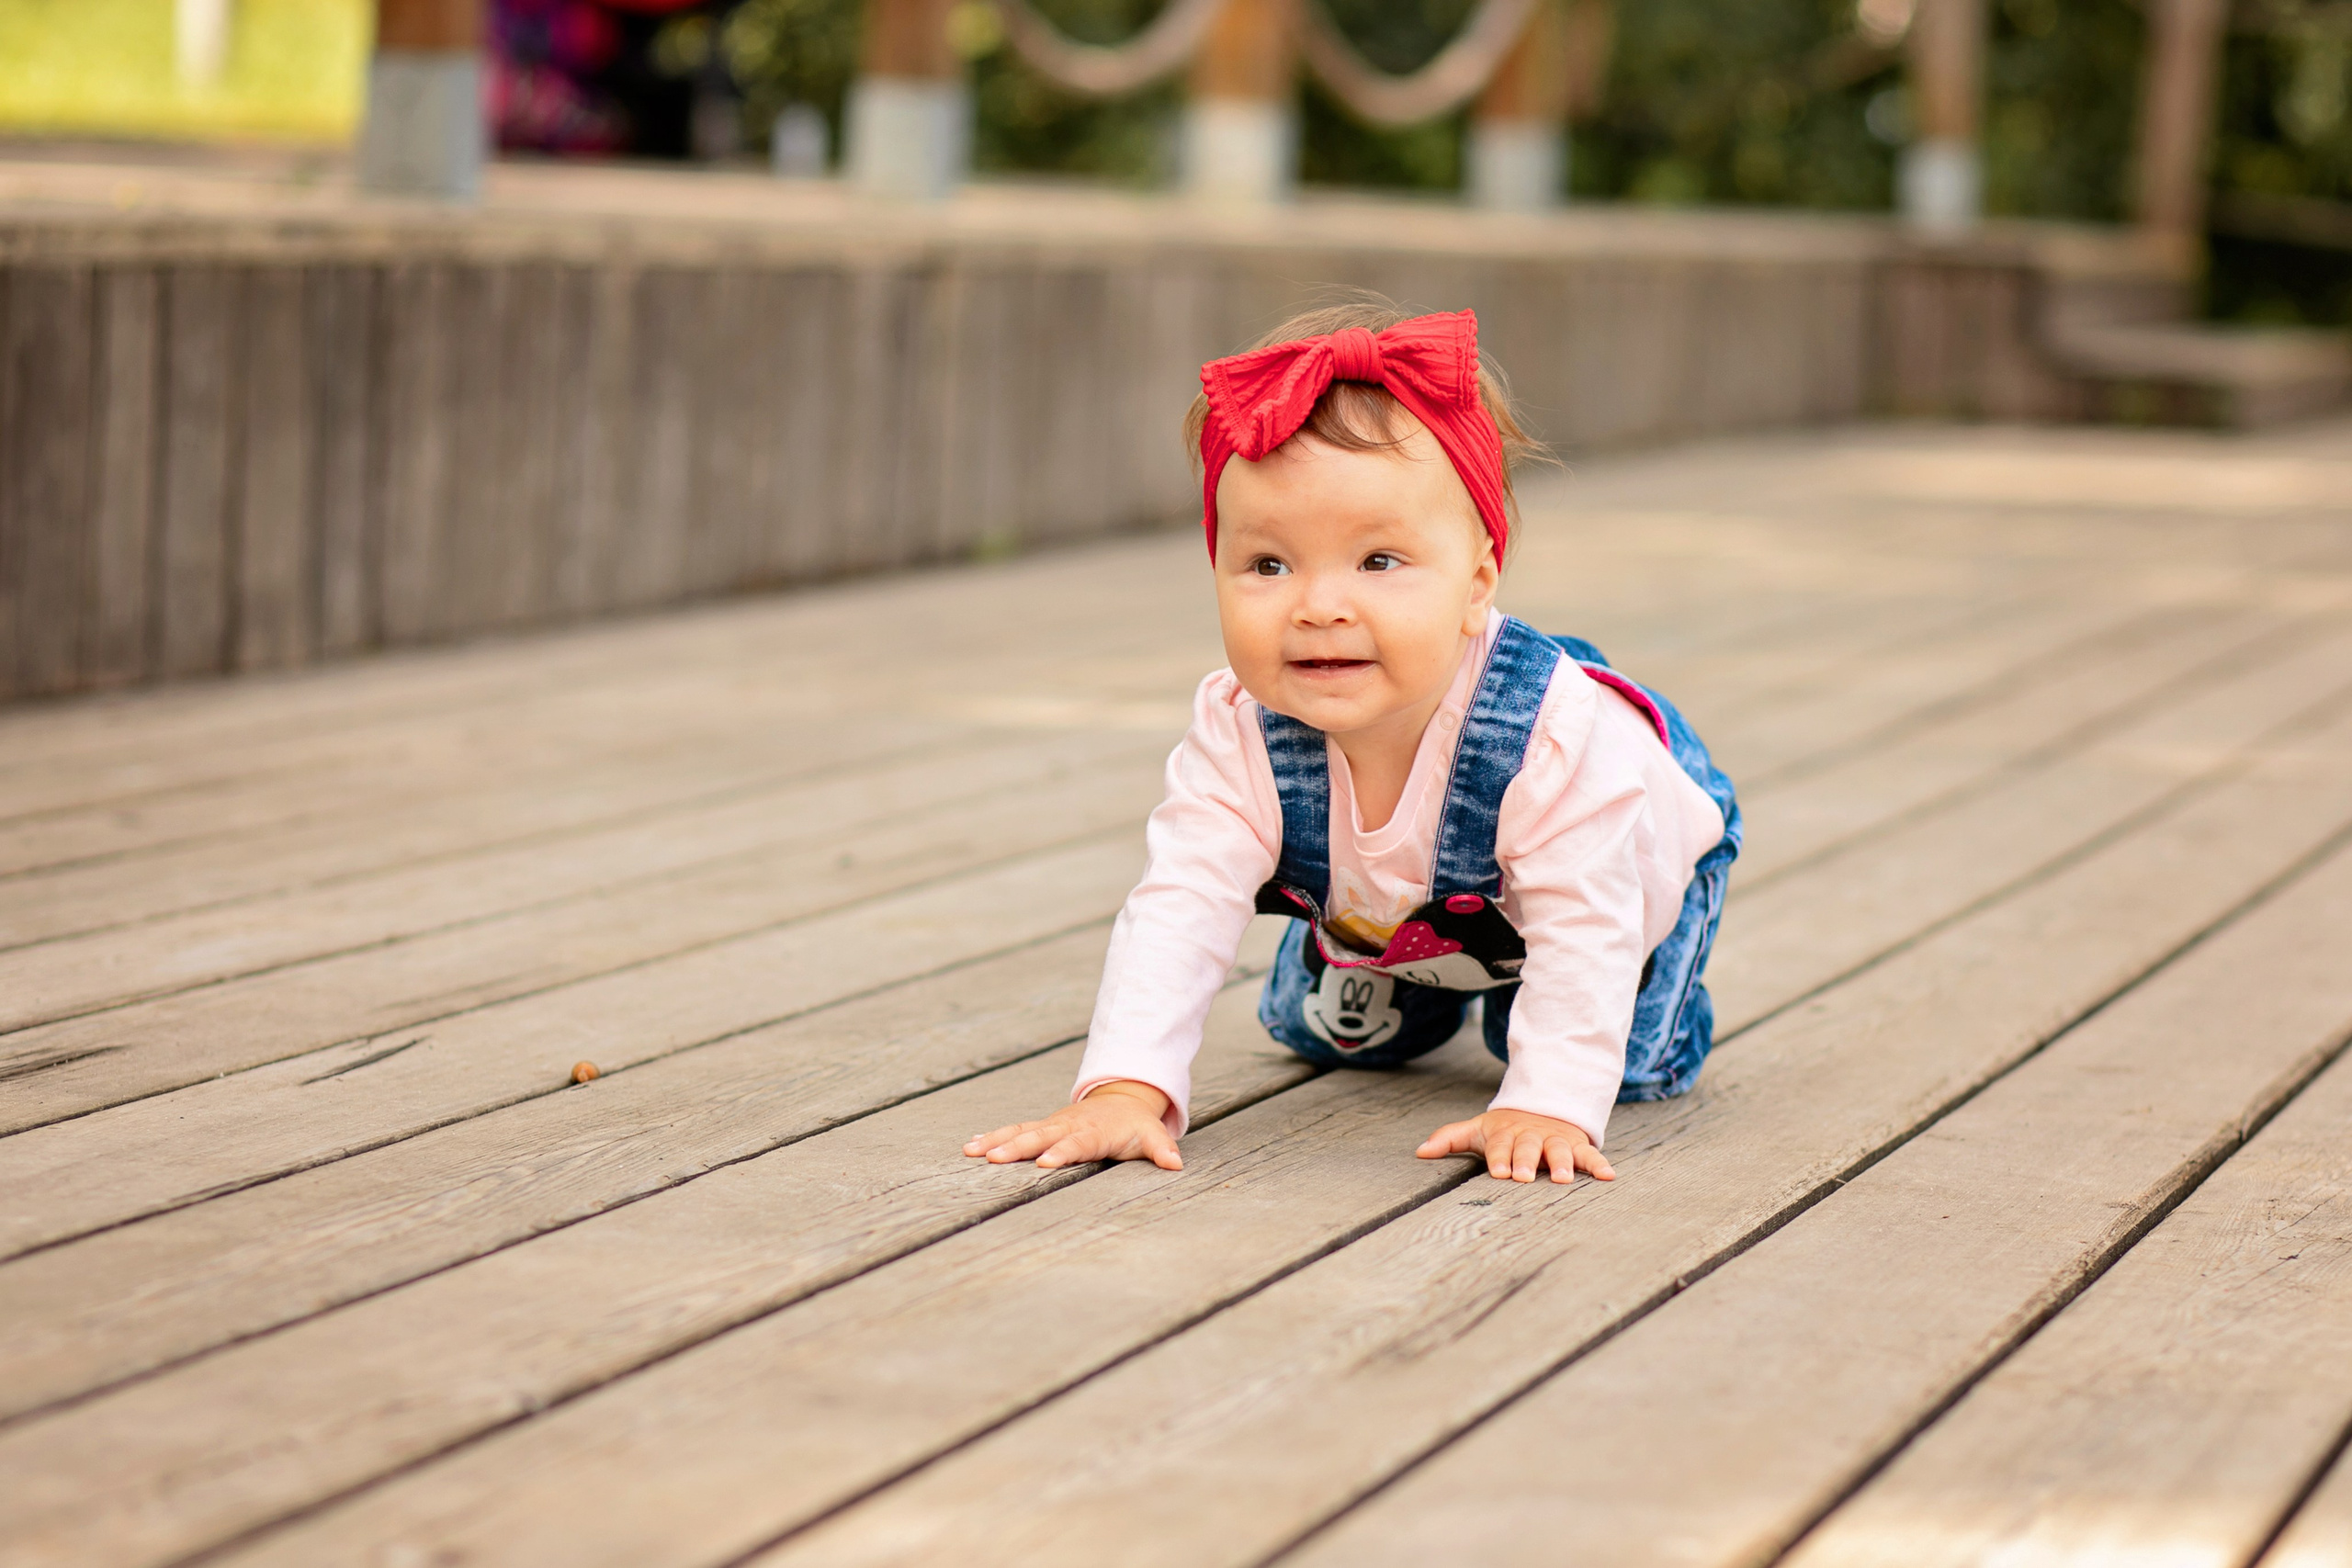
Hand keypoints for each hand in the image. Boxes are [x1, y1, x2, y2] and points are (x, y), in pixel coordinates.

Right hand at [963, 1080, 1181, 1171]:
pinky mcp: (1041, 1127)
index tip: (1045, 1163)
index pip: (1077, 1143)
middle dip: (1018, 1148)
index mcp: (1094, 1131)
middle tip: (994, 1158)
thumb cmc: (1134, 1125)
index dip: (1062, 1152)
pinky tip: (970, 1146)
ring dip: (997, 1140)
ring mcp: (1052, 1125)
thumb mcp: (1152, 1135)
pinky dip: (993, 1136)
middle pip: (1040, 1136)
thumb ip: (1161, 1149)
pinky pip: (1015, 1131)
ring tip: (971, 1151)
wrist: (1120, 1099)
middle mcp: (1068, 1126)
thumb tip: (1175, 1164)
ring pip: (1022, 1131)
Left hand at [1416, 1108, 1614, 1183]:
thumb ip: (1449, 1139)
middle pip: (1528, 1148)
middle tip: (1524, 1177)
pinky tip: (1609, 1176)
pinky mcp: (1577, 1145)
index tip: (1499, 1172)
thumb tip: (1419, 1151)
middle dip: (1526, 1161)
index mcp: (1505, 1134)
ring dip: (1561, 1163)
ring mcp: (1555, 1140)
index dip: (1499, 1157)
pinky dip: (1599, 1164)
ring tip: (1563, 1179)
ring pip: (1559, 1150)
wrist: (1541, 1108)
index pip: (1500, 1146)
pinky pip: (1590, 1154)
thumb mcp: (1477, 1130)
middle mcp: (1531, 1136)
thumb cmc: (1503, 1130)